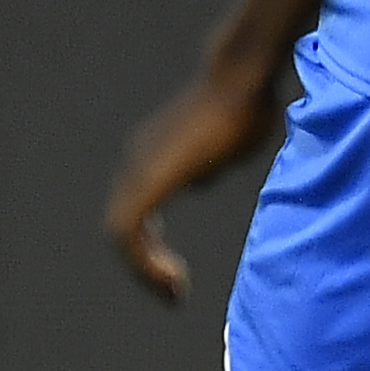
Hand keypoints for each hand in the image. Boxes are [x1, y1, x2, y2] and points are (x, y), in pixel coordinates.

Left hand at [109, 53, 290, 300]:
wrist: (240, 77)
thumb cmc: (247, 103)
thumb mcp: (227, 146)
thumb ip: (211, 164)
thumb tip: (203, 177)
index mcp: (151, 156)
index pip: (136, 213)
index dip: (151, 248)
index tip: (177, 273)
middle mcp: (134, 162)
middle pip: (124, 228)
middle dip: (146, 266)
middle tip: (174, 292)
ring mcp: (136, 170)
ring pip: (122, 235)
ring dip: (145, 270)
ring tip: (174, 292)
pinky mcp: (146, 182)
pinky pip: (129, 234)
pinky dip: (145, 263)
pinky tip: (173, 280)